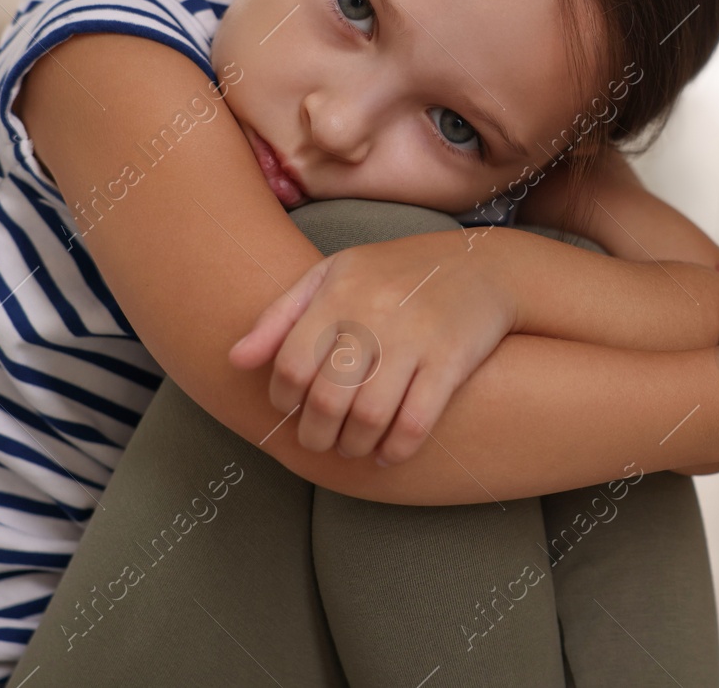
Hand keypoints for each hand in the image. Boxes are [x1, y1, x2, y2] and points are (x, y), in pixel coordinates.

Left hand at [229, 231, 516, 463]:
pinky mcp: (452, 360)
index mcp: (338, 291)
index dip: (283, 399)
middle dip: (316, 435)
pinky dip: (397, 449)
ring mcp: (415, 337)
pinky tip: (390, 453)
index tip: (291, 409)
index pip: (290, 365)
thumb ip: (280, 315)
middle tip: (320, 442)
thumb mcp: (333, 274)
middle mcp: (373, 313)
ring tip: (353, 447)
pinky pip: (416, 422)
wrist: (483, 265)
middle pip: (326, 399)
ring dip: (354, 446)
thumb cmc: (395, 273)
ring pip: (369, 417)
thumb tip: (235, 361)